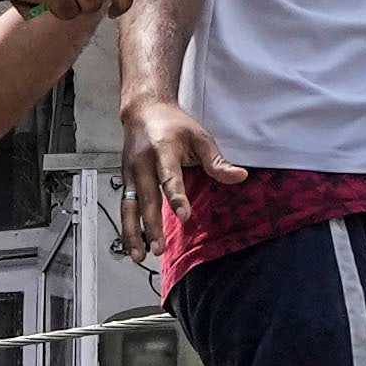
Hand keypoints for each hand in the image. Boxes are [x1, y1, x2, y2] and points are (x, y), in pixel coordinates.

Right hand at [127, 96, 226, 246]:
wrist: (143, 110)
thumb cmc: (174, 124)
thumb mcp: (200, 137)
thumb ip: (217, 161)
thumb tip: (240, 177)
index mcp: (163, 149)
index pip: (170, 176)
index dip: (176, 197)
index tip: (184, 216)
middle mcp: (142, 162)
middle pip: (147, 197)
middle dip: (151, 224)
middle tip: (158, 248)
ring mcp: (130, 172)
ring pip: (129, 206)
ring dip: (133, 232)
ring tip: (139, 256)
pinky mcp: (125, 179)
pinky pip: (125, 206)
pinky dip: (127, 227)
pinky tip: (132, 247)